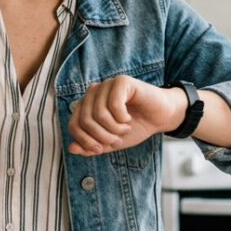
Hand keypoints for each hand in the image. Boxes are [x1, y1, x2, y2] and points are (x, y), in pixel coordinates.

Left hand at [67, 76, 181, 155]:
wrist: (159, 118)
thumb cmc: (135, 127)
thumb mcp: (110, 142)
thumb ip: (90, 147)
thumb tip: (71, 148)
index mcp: (86, 106)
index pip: (73, 125)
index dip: (86, 142)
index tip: (102, 149)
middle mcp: (93, 93)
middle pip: (85, 120)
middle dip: (103, 137)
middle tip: (117, 139)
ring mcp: (106, 85)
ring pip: (98, 113)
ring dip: (114, 128)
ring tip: (125, 128)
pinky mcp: (121, 81)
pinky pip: (113, 103)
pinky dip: (122, 117)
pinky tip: (128, 118)